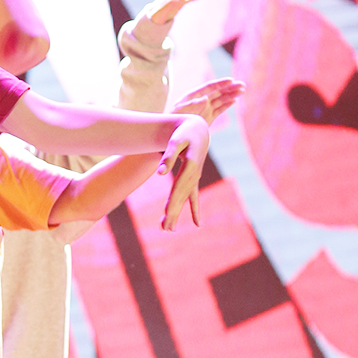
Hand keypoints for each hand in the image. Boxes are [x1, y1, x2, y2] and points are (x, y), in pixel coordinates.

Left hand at [158, 115, 209, 229]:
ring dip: (177, 213)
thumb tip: (160, 173)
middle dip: (174, 212)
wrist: (197, 128)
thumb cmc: (184, 132)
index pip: (179, 187)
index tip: (167, 214)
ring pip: (185, 199)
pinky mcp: (194, 178)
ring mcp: (195, 178)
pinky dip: (195, 210)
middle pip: (181, 197)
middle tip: (165, 229)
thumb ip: (168, 156)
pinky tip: (197, 224)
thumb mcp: (176, 140)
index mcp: (191, 165)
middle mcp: (195, 175)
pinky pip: (194, 197)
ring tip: (168, 229)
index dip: (173, 200)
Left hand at [173, 77, 243, 127]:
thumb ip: (192, 104)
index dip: (220, 83)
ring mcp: (205, 108)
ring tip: (242, 90)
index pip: (210, 87)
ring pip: (221, 100)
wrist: (170, 131)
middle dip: (230, 88)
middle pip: (218, 92)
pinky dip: (227, 105)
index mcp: (194, 95)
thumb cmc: (172, 119)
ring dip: (231, 95)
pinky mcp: (208, 117)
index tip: (231, 80)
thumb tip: (205, 99)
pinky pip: (219, 109)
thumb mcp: (179, 111)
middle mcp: (201, 100)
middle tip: (242, 84)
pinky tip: (235, 100)